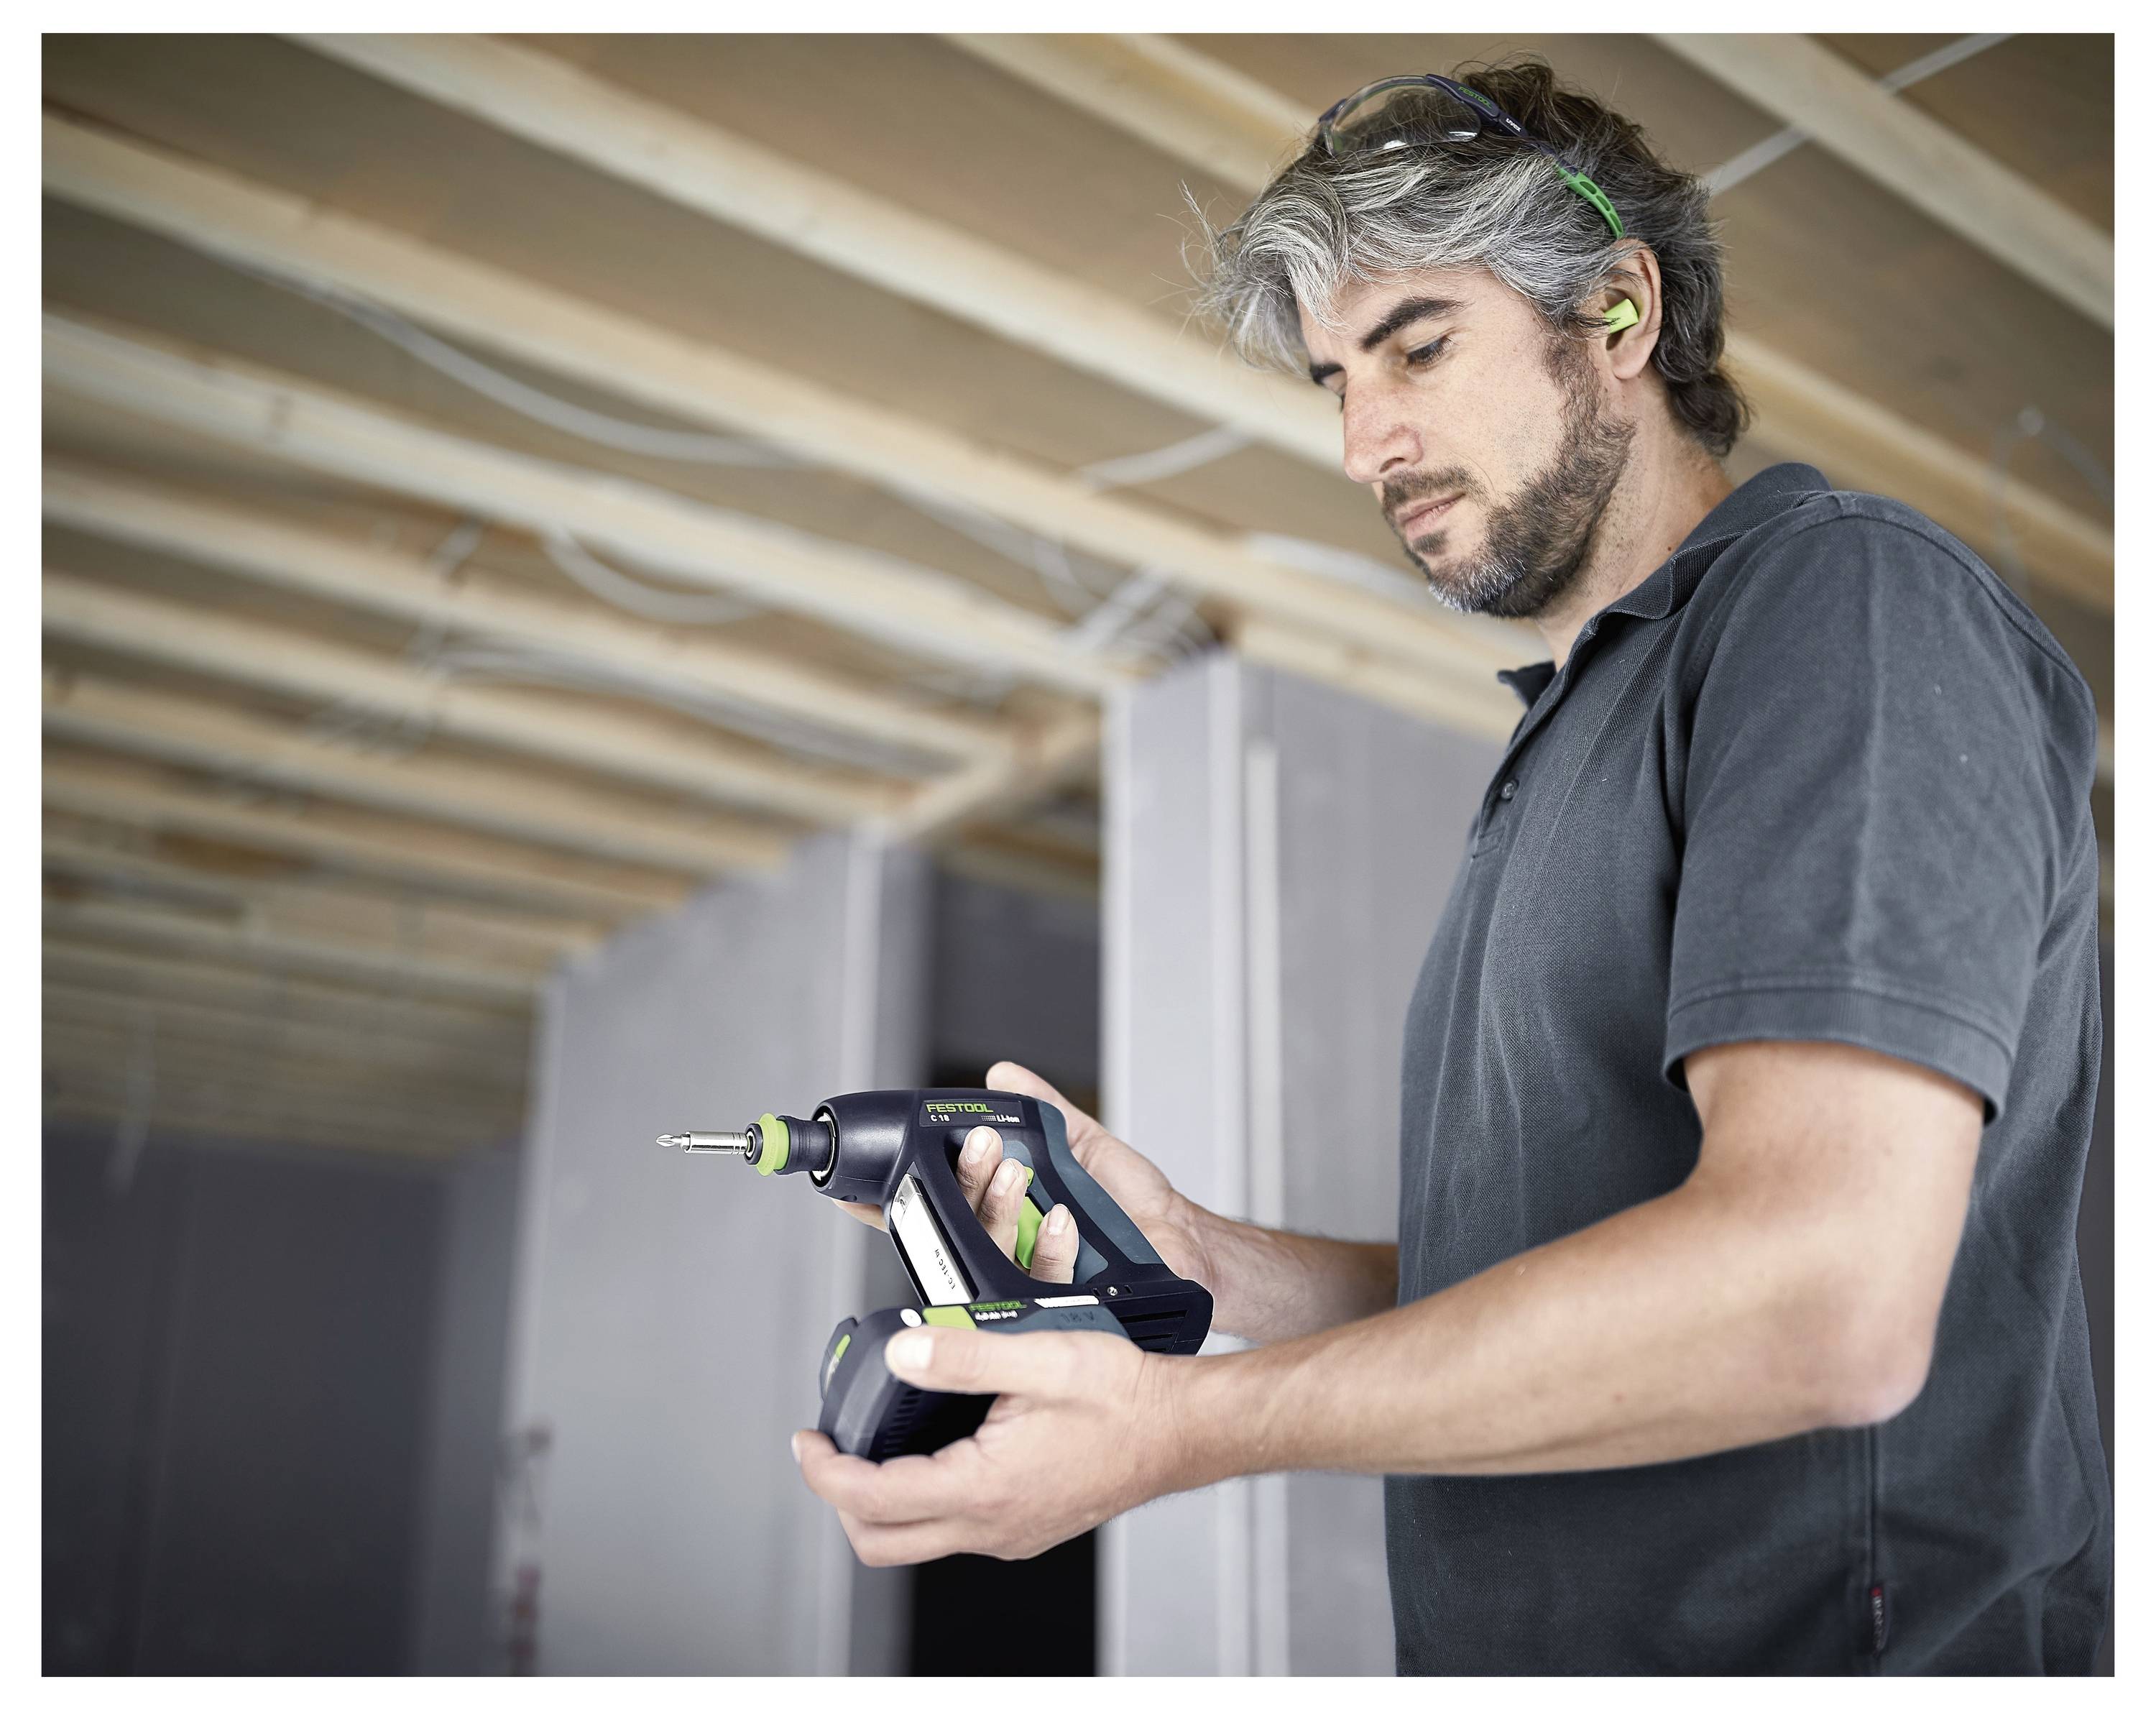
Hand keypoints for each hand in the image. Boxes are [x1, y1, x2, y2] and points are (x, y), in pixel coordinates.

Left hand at [793, 1319, 1193, 1563]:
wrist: (1182, 1428)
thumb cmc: (1125, 1397)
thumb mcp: (1039, 1357)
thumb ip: (963, 1353)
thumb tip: (900, 1351)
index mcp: (984, 1488)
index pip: (872, 1500)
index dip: (824, 1472)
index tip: (808, 1441)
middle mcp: (993, 1526)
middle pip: (881, 1542)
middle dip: (841, 1500)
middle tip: (829, 1453)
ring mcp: (1011, 1533)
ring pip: (917, 1542)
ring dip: (882, 1501)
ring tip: (874, 1445)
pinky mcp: (1027, 1527)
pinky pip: (953, 1531)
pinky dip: (922, 1501)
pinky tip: (933, 1452)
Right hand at [837, 1062, 1217, 1292]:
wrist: (1189, 1246)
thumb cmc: (1140, 1209)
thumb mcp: (1089, 1146)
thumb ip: (1047, 1111)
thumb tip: (1002, 1075)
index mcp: (1007, 1214)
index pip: (940, 1203)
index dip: (899, 1194)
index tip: (857, 1183)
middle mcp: (1010, 1249)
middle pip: (959, 1220)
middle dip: (960, 1181)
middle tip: (977, 1146)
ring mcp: (1032, 1279)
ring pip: (991, 1250)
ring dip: (995, 1208)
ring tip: (1014, 1171)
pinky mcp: (1062, 1304)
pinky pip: (1042, 1278)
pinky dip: (1049, 1247)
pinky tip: (1064, 1219)